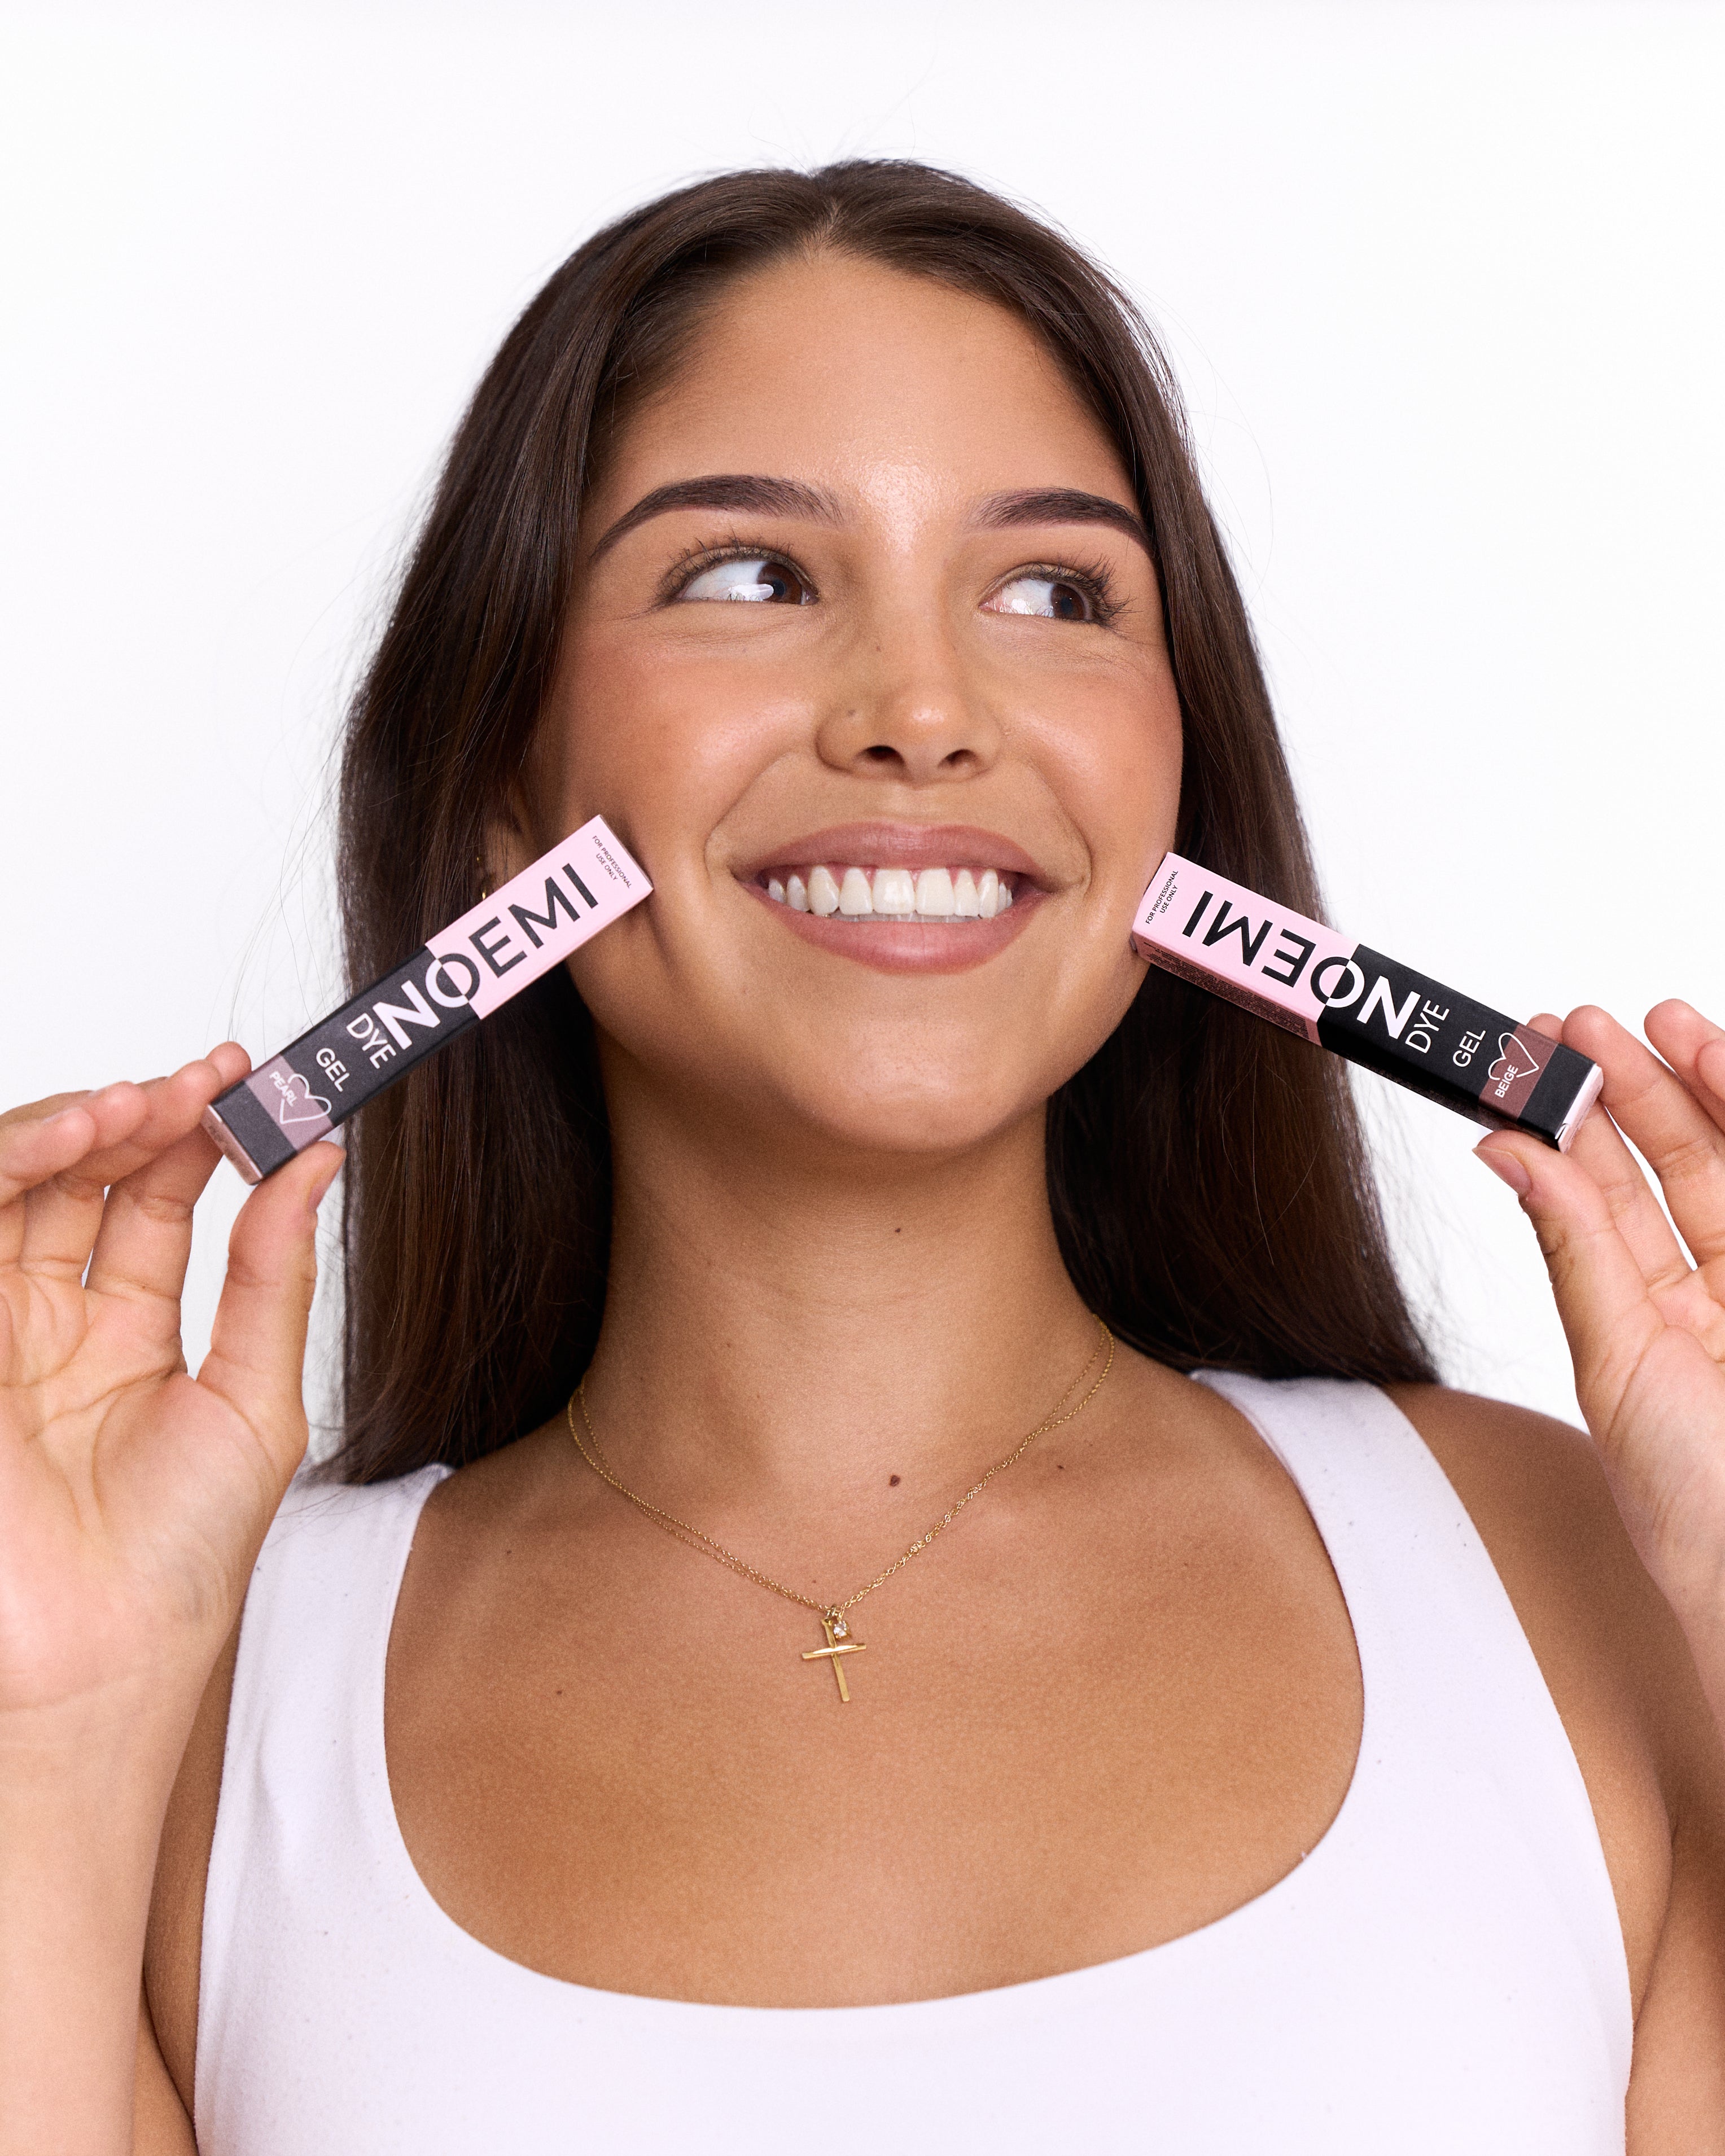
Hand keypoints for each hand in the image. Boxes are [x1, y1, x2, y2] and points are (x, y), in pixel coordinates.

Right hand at [0, 1049, 340, 1733]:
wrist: (104, 1658)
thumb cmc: (181, 1555)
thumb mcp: (255, 1396)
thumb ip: (273, 1273)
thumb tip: (317, 1159)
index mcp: (131, 1331)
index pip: (155, 1197)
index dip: (199, 1132)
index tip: (255, 1082)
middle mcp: (55, 1319)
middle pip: (84, 1175)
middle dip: (142, 1113)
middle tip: (208, 1080)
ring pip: (18, 1186)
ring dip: (76, 1126)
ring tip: (144, 1101)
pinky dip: (15, 1165)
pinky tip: (75, 1137)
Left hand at [1476, 1002, 1724, 1670]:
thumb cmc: (1691, 1502)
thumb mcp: (1618, 1364)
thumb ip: (1576, 1252)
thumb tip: (1506, 1148)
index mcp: (1652, 1315)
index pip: (1609, 1199)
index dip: (1578, 1127)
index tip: (1534, 1061)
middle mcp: (1718, 1292)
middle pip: (1678, 1165)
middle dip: (1634, 1088)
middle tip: (1579, 1024)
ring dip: (1703, 1091)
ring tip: (1657, 1022)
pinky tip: (1723, 1070)